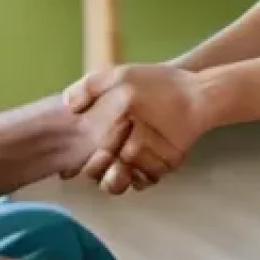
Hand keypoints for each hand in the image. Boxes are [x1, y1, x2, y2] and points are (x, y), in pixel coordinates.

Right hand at [57, 79, 174, 192]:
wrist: (193, 95)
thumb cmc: (154, 83)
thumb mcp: (119, 77)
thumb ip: (90, 86)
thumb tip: (67, 104)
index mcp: (102, 124)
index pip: (79, 149)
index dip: (74, 156)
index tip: (79, 152)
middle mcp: (114, 144)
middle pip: (93, 169)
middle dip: (95, 167)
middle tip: (106, 154)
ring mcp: (134, 158)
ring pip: (113, 181)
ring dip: (113, 178)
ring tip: (121, 166)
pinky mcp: (153, 167)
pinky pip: (139, 182)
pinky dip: (137, 179)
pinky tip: (138, 168)